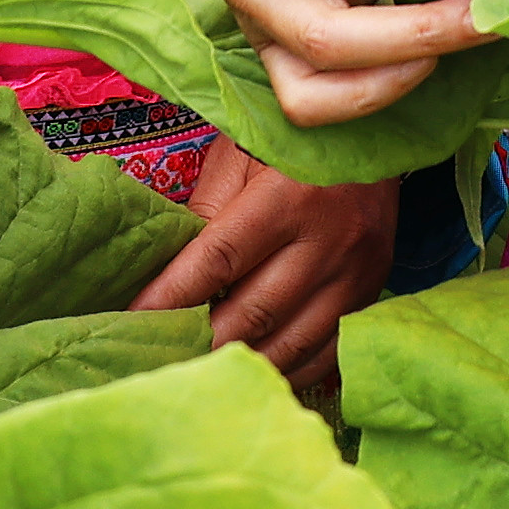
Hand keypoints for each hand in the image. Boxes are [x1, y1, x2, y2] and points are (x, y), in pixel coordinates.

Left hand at [137, 142, 400, 389]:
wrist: (373, 135)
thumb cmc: (293, 142)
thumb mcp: (241, 156)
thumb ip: (206, 211)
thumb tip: (167, 273)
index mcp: (290, 196)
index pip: (220, 259)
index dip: (172, 295)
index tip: (134, 320)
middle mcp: (330, 241)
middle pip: (255, 312)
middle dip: (201, 342)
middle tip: (161, 359)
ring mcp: (357, 274)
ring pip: (291, 343)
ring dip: (240, 364)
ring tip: (198, 373)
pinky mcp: (374, 293)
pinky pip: (327, 353)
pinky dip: (286, 370)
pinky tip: (252, 370)